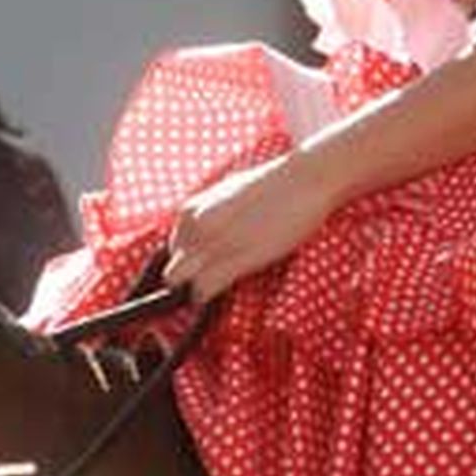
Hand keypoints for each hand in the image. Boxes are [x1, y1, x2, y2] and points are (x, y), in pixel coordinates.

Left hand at [163, 152, 335, 301]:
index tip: (205, 264)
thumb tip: (204, 237)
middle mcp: (194, 227)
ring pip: (179, 283)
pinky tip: (226, 286)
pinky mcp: (232, 260)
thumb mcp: (229, 193)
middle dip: (188, 276)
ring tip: (222, 280)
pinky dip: (208, 295)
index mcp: (191, 210)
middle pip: (171, 269)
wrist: (304, 180)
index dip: (190, 259)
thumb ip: (210, 214)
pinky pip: (201, 291)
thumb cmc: (274, 185)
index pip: (172, 248)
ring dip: (196, 287)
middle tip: (213, 275)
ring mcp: (210, 244)